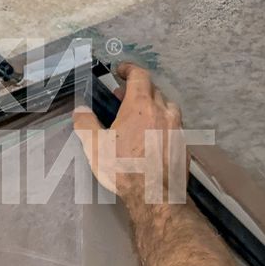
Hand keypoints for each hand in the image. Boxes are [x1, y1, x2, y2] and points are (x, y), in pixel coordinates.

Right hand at [73, 62, 185, 204]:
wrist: (156, 196)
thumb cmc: (124, 169)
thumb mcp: (95, 147)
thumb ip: (85, 124)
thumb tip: (79, 110)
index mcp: (141, 106)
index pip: (139, 76)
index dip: (129, 69)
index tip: (120, 70)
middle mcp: (163, 111)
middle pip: (154, 90)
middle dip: (138, 89)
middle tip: (123, 97)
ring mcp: (177, 128)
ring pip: (167, 106)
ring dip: (154, 105)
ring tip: (141, 116)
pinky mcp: (185, 144)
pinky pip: (175, 125)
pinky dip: (163, 124)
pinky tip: (154, 138)